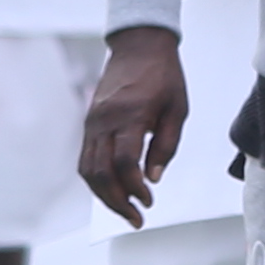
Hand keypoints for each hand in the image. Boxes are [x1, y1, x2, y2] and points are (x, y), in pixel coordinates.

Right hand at [79, 23, 187, 225]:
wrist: (139, 46)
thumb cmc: (163, 76)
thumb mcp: (178, 110)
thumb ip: (166, 146)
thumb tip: (154, 178)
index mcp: (131, 115)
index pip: (125, 162)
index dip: (135, 187)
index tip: (149, 201)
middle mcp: (106, 120)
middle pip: (101, 172)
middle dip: (117, 202)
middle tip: (136, 219)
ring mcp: (93, 122)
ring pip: (88, 169)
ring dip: (104, 195)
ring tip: (125, 210)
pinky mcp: (90, 123)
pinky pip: (86, 158)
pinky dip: (97, 179)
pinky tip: (112, 190)